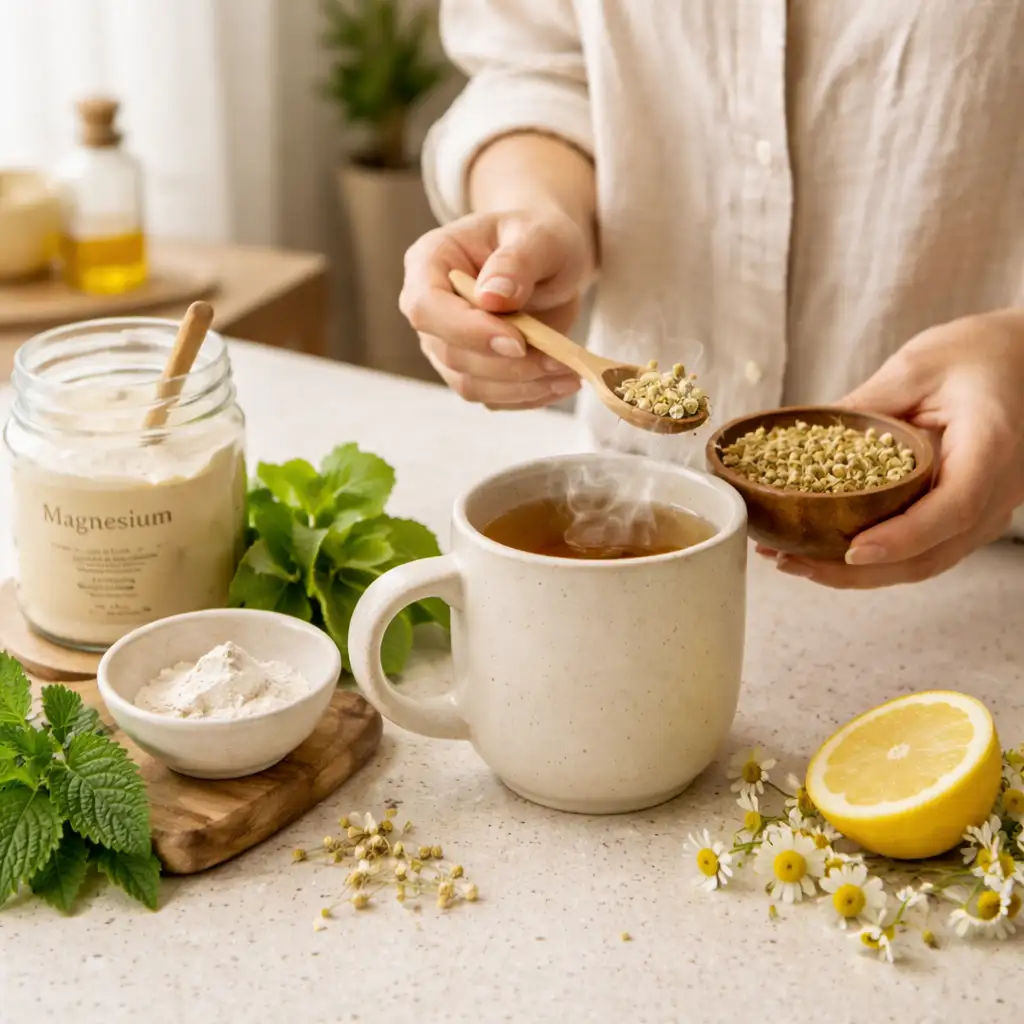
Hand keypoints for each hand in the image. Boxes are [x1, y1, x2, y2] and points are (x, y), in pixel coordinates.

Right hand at [400, 208, 589, 409]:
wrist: (550, 258)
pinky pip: (492, 397)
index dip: (468, 331)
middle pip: (451, 353)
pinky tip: (559, 383)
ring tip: (569, 376)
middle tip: (561, 361)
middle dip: (508, 366)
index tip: (518, 342)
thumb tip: (492, 296)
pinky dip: (528, 396)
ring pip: (470, 384)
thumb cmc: (539, 238)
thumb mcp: (540, 235)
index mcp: (431, 261)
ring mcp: (447, 344)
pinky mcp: (471, 370)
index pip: (427, 307)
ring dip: (521, 388)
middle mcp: (431, 308)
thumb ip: (517, 261)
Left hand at [769, 309, 1023, 587]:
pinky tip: (828, 551)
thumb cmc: (981, 352)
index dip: (901, 537)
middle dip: (858, 571)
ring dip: (860, 573)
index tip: (852, 549)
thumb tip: (805, 435)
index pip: (951, 508)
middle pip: (932, 554)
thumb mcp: (918, 365)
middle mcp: (999, 490)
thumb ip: (867, 404)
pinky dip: (878, 558)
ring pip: (926, 562)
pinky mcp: (970, 515)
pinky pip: (927, 549)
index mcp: (991, 447)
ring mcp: (988, 509)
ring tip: (797, 561)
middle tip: (794, 561)